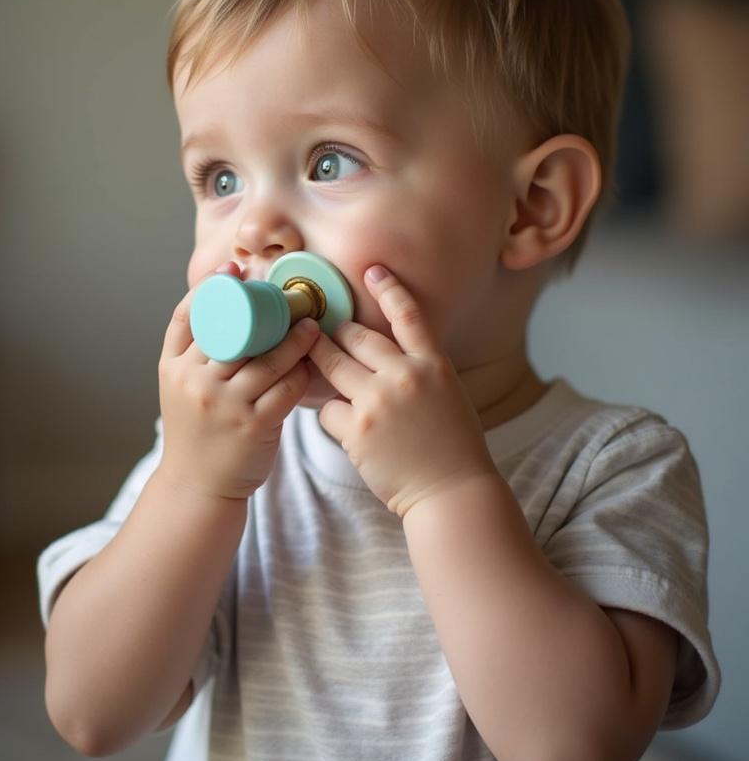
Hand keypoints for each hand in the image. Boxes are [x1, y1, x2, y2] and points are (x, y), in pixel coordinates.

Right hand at [158, 262, 320, 498]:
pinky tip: (309, 366)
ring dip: (295, 340)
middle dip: (267, 310)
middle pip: (235, 331)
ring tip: (311, 327)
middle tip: (290, 298)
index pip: (187, 316)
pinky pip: (286, 388)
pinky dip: (300, 374)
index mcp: (172, 368)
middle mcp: (195, 382)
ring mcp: (224, 404)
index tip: (235, 269)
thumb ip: (196, 352)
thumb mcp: (180, 387)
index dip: (210, 287)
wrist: (196, 486)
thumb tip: (228, 300)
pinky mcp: (253, 425)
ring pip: (267, 358)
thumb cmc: (196, 429)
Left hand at [307, 265, 496, 516]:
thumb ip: (417, 368)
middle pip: (356, 336)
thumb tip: (380, 352)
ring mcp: (379, 401)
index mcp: (433, 364)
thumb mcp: (447, 393)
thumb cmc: (451, 445)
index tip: (370, 269)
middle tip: (324, 331)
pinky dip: (329, 413)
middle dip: (337, 333)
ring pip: (331, 364)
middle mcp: (406, 376)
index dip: (388, 288)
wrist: (451, 490)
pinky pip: (327, 408)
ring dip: (319, 359)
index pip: (407, 315)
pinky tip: (339, 422)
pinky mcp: (357, 430)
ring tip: (309, 355)